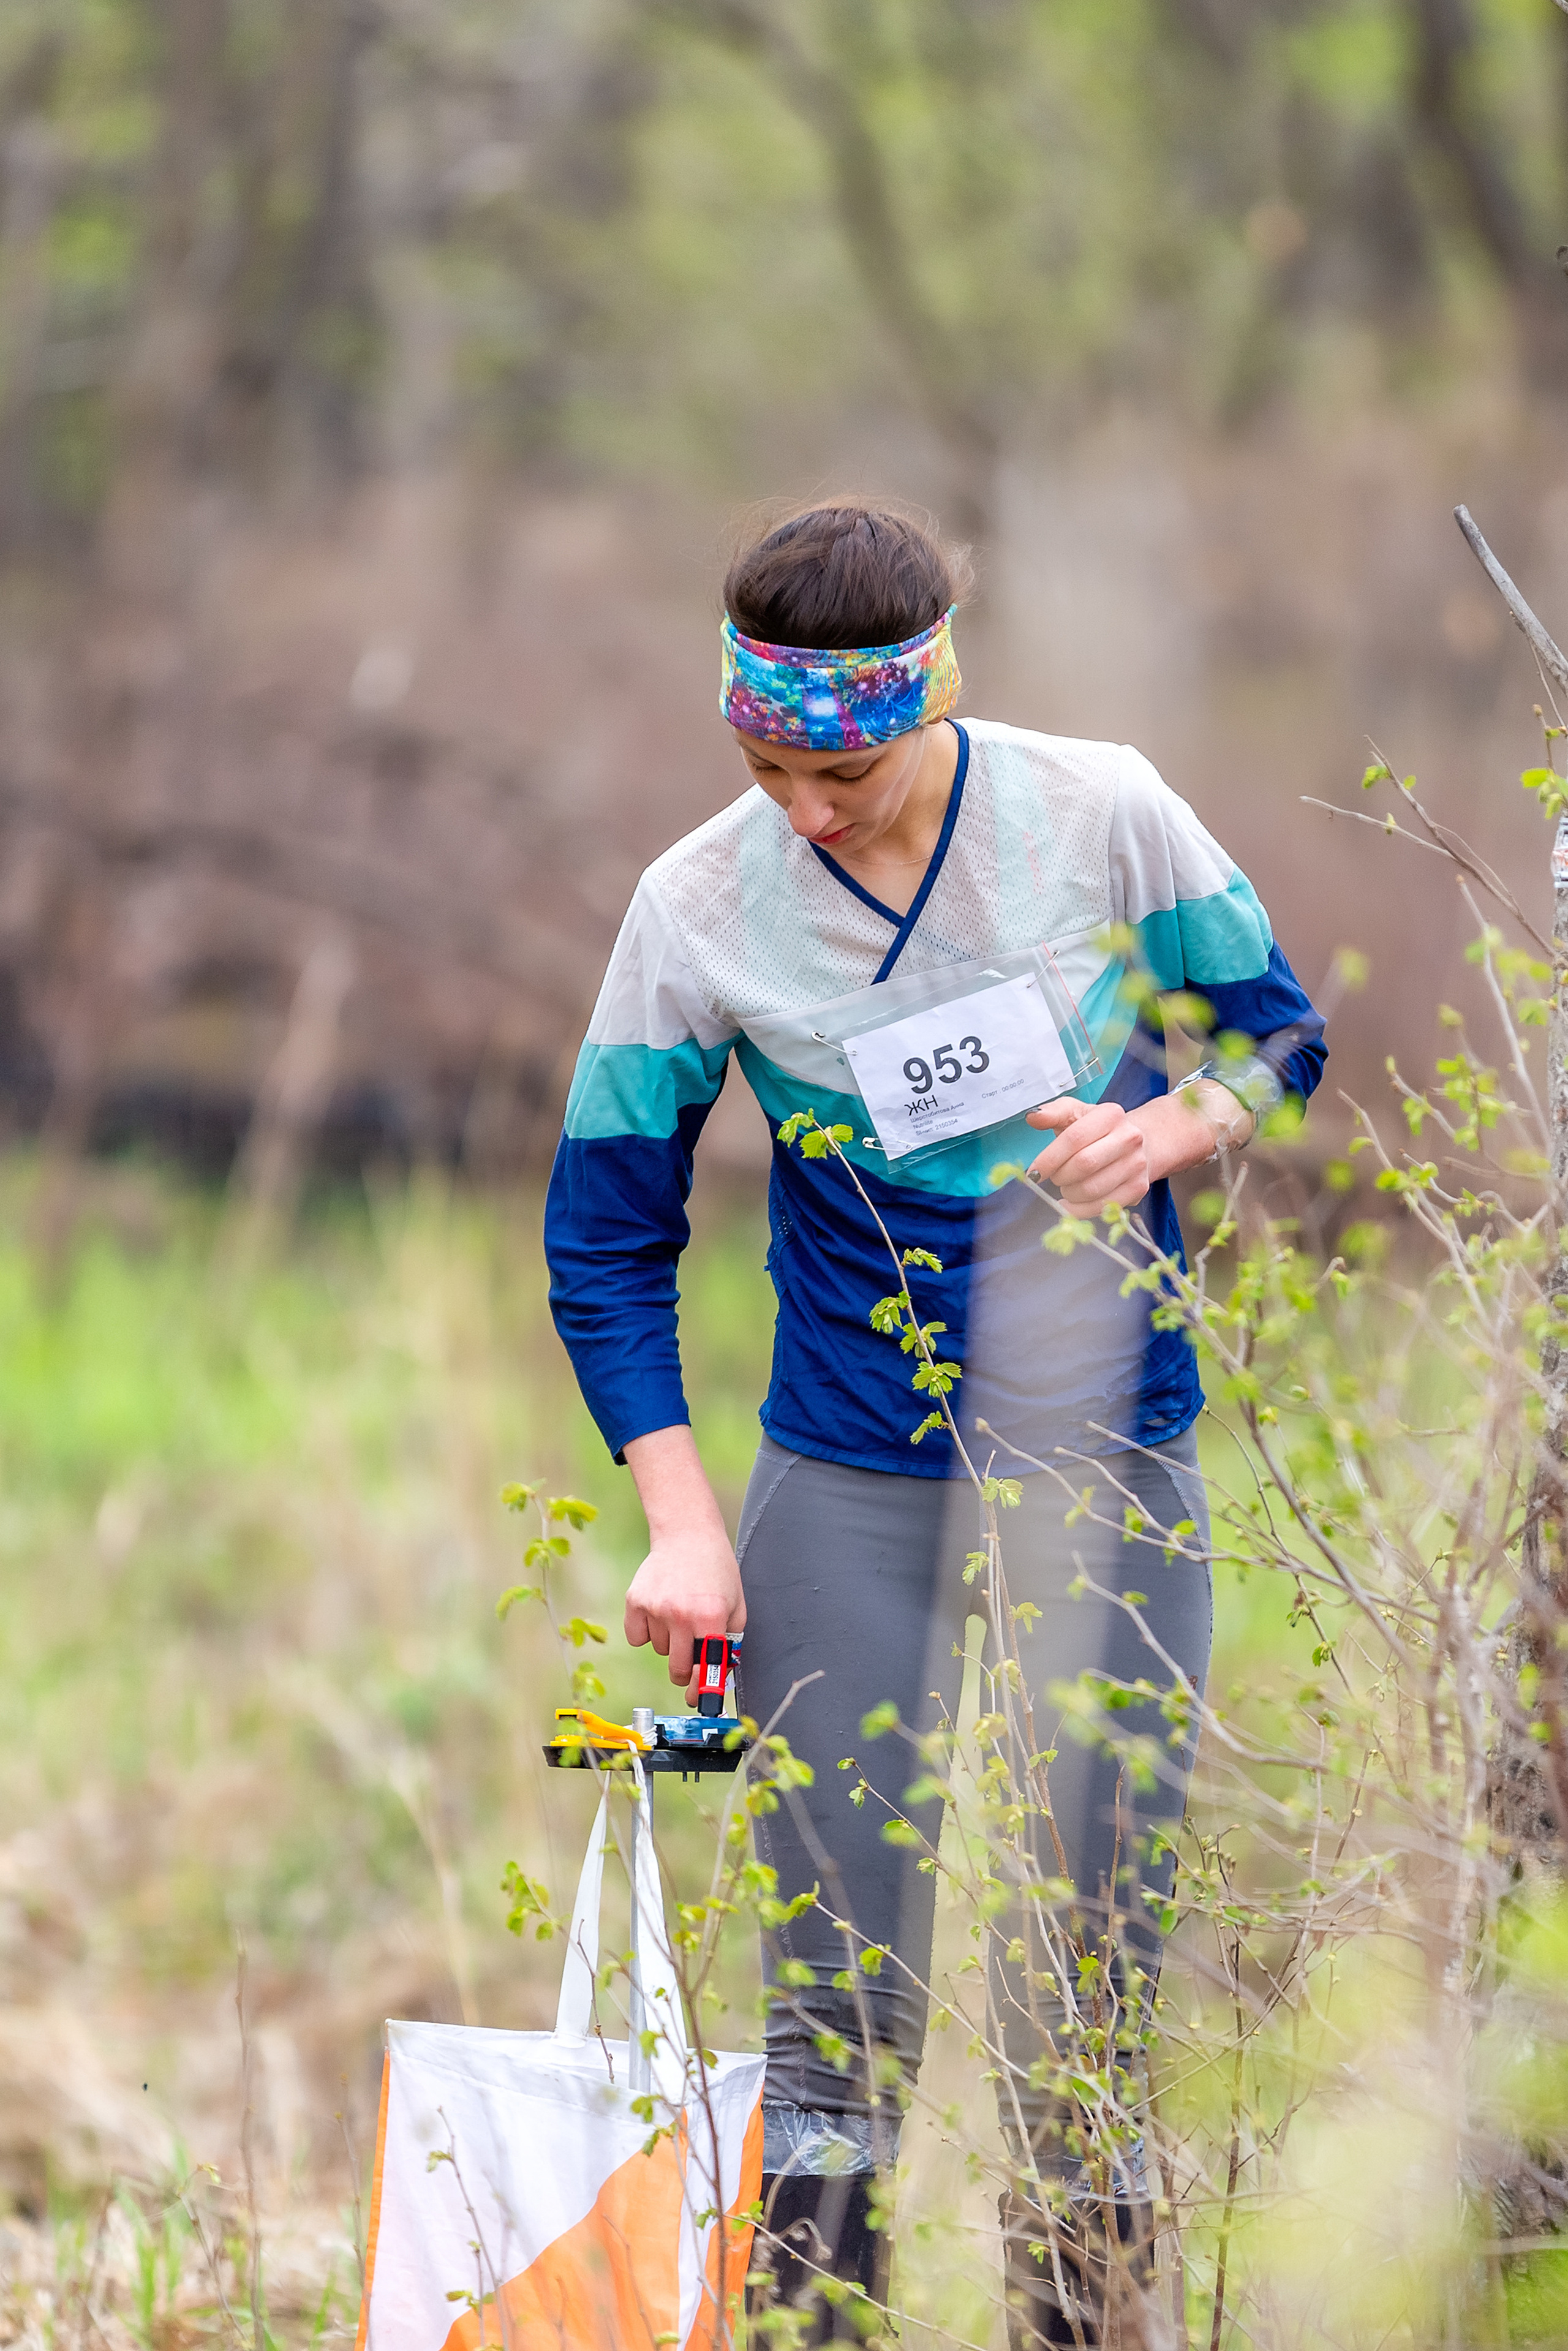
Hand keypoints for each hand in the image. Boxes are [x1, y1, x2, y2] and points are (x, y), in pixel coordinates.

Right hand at [622, 1426, 746, 1701]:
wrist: (688, 1534)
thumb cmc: (717, 1571)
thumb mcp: (735, 1605)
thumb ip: (729, 1641)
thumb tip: (717, 1677)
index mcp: (710, 1617)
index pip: (706, 1668)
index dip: (702, 1691)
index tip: (699, 1701)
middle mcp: (681, 1615)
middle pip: (677, 1669)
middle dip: (685, 1671)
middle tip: (689, 1659)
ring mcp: (655, 1608)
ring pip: (659, 1651)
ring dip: (669, 1642)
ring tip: (679, 1614)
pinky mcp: (635, 1601)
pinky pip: (637, 1637)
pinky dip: (646, 1631)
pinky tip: (659, 1611)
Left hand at [1025, 1095, 1151, 1212]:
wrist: (1135, 1144)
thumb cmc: (1097, 1130)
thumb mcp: (1075, 1114)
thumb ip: (1053, 1113)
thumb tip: (1033, 1117)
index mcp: (1110, 1115)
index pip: (1074, 1138)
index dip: (1049, 1158)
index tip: (1034, 1172)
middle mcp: (1129, 1138)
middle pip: (1084, 1164)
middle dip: (1060, 1176)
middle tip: (1054, 1177)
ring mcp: (1136, 1164)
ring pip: (1092, 1189)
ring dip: (1069, 1193)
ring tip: (1066, 1186)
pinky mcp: (1138, 1188)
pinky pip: (1101, 1207)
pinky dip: (1079, 1209)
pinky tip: (1072, 1201)